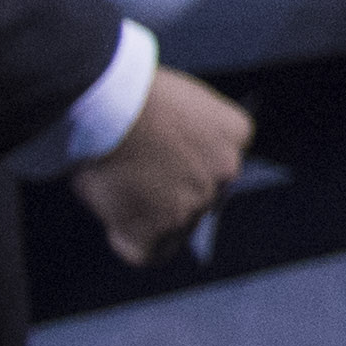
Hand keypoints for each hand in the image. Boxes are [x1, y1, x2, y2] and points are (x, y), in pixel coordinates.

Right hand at [70, 69, 251, 268]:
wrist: (110, 105)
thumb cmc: (129, 93)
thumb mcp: (175, 102)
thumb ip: (184, 132)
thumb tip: (164, 159)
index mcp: (235, 132)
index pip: (221, 162)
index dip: (187, 165)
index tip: (162, 161)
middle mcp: (227, 171)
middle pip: (202, 195)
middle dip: (173, 193)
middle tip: (136, 181)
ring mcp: (197, 203)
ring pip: (177, 226)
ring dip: (150, 217)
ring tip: (116, 193)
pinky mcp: (162, 230)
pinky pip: (147, 252)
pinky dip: (126, 239)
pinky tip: (111, 217)